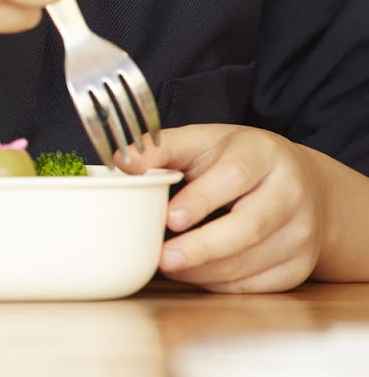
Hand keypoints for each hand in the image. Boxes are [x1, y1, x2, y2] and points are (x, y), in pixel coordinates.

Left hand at [122, 125, 325, 292]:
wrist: (302, 183)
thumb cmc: (238, 159)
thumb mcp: (202, 141)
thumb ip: (161, 148)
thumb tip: (123, 162)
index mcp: (264, 154)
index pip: (234, 177)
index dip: (201, 199)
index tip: (170, 218)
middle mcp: (290, 193)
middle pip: (249, 227)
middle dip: (203, 247)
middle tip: (164, 258)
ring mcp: (300, 232)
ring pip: (252, 261)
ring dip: (205, 270)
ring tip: (168, 265)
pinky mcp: (299, 265)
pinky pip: (257, 284)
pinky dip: (221, 283)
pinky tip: (195, 274)